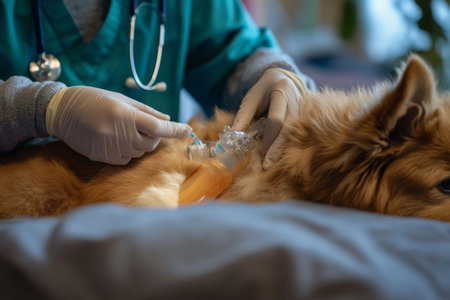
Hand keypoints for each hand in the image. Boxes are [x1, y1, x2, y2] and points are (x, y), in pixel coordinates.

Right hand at [46, 86, 191, 164]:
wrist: (62, 111)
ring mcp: (112, 148)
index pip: (159, 128)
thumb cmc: (94, 99)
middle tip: (141, 124)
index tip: (188, 130)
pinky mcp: (104, 157)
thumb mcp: (122, 99)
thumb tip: (167, 119)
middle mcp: (122, 134)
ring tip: (124, 129)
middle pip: (151, 143)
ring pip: (140, 152)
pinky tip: (116, 139)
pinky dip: (128, 151)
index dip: (176, 130)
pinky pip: (127, 159)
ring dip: (140, 143)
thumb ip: (146, 111)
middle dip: (153, 135)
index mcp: (127, 116)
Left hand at [232, 69, 304, 168]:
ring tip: (271, 164)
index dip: (269, 138)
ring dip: (282, 149)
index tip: (262, 152)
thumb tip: (231, 138)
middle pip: (288, 130)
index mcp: (281, 93)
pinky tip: (277, 157)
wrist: (282, 79)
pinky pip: (295, 135)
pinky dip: (285, 146)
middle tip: (267, 165)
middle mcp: (296, 103)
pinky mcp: (303, 119)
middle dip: (277, 149)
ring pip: (293, 134)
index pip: (276, 119)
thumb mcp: (250, 99)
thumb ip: (243, 116)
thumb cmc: (263, 91)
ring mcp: (302, 111)